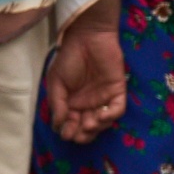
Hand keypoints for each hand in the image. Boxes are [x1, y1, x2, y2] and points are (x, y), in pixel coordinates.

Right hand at [46, 21, 127, 143]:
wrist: (87, 39)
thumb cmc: (68, 59)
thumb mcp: (55, 82)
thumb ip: (57, 103)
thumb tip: (58, 125)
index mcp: (70, 103)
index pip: (70, 124)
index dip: (68, 131)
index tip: (64, 132)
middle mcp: (87, 104)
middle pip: (87, 128)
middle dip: (83, 135)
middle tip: (77, 134)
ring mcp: (103, 99)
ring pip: (103, 122)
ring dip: (96, 128)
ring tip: (88, 124)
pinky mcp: (117, 91)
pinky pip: (117, 109)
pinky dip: (111, 116)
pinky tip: (101, 116)